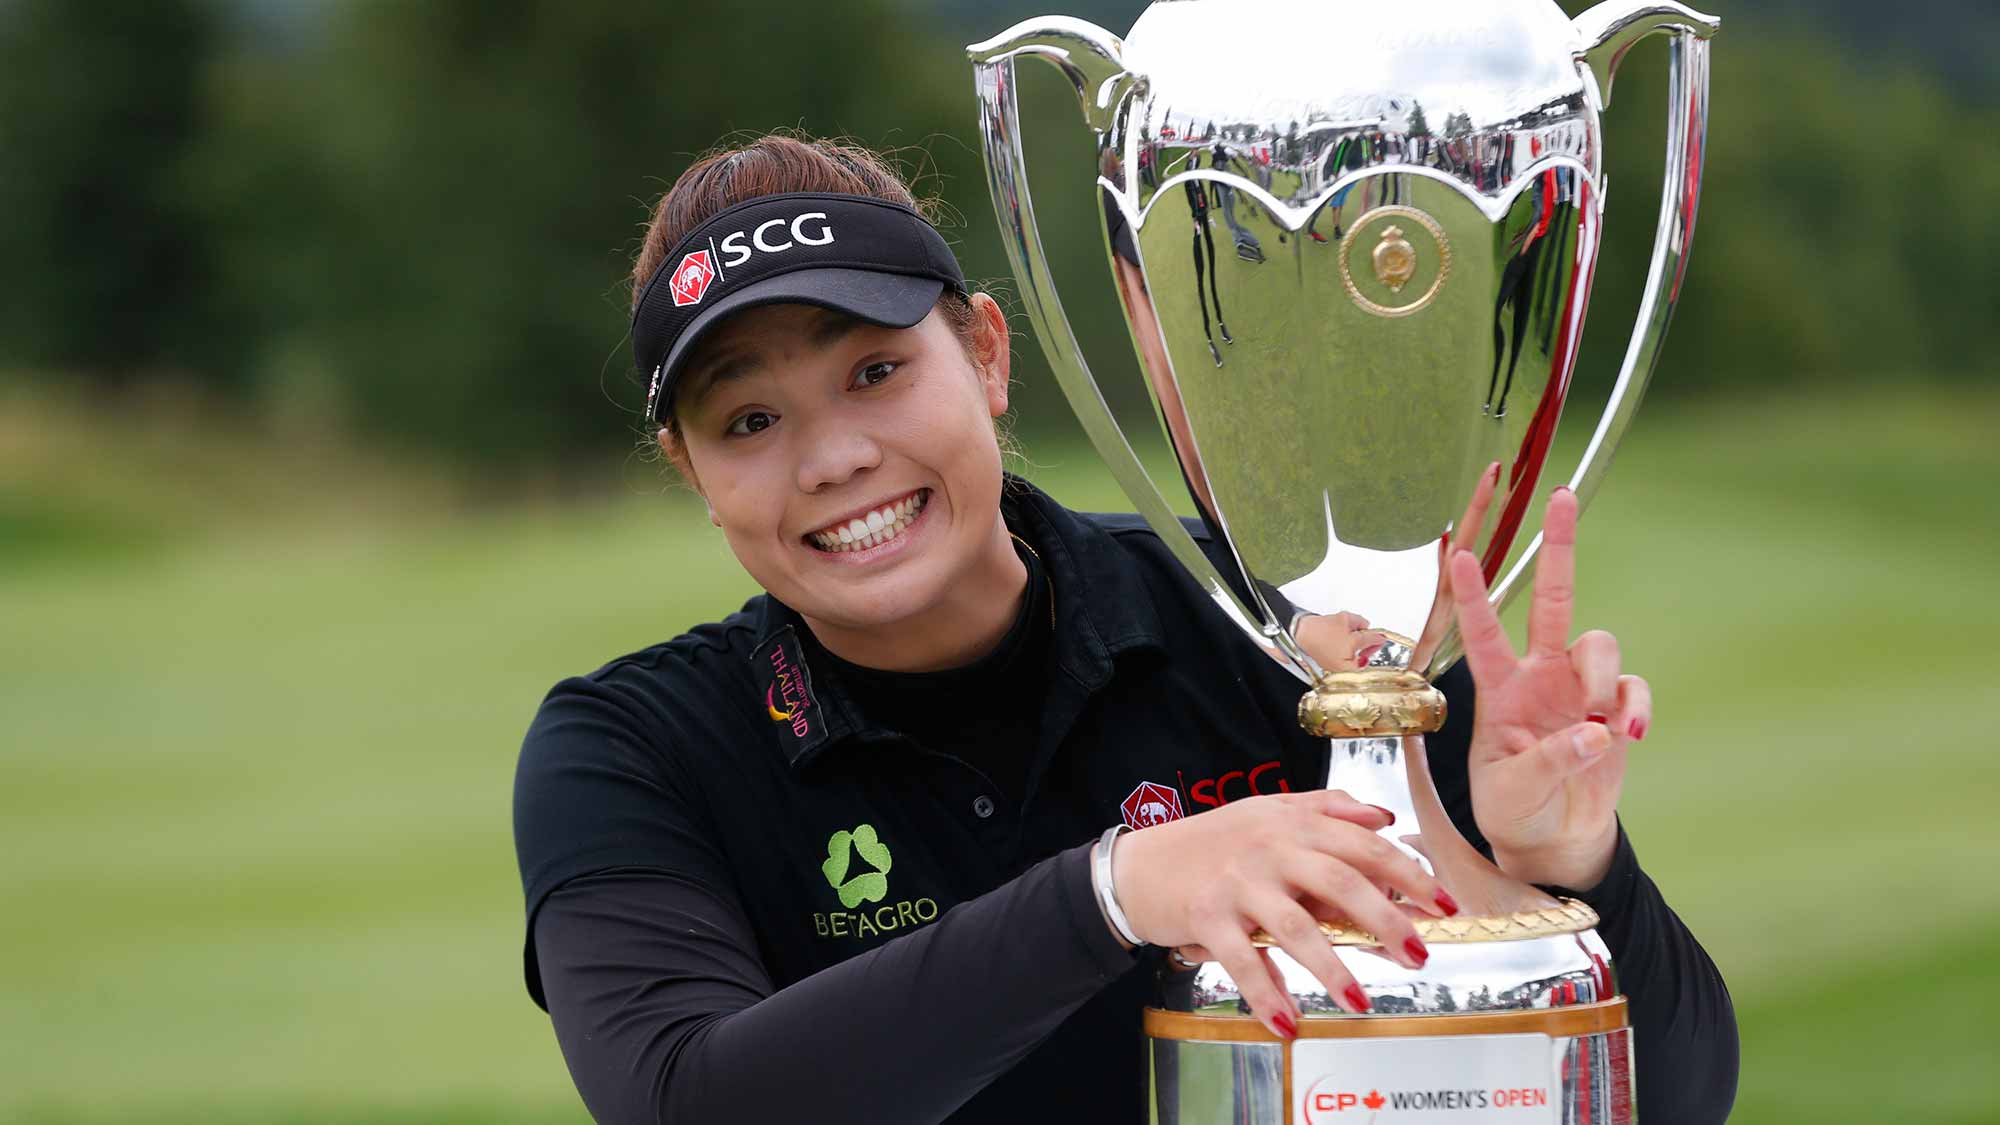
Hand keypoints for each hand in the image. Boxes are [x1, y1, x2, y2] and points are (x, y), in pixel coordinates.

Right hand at [1110, 791, 1456, 1038]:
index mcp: (1294, 822)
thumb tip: (1384, 818)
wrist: (1141, 864)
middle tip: (1418, 955)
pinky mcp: (1208, 917)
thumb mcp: (1270, 811)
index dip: (1408, 874)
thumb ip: (1328, 808)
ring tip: (1361, 1000)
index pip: (1364, 843)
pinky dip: (1267, 995)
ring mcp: (1239, 882)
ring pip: (1296, 926)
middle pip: (1340, 881)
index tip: (1442, 904)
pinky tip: (1288, 1023)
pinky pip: (1244, 962)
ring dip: (1333, 967)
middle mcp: (1270, 848)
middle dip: (1386, 921)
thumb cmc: (1214, 842)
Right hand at [1293, 610, 1386, 670]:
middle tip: (1372, 639)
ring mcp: (1337, 667)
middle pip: (1364, 656)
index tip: (1382, 636)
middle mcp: (1345, 662)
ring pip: (1355, 661)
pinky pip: (1345, 662)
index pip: (1369, 641)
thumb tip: (1365, 626)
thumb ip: (1359, 622)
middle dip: (1368, 647)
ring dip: (1359, 651)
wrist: (1300, 632)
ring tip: (1355, 640)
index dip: (1377, 637)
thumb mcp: (1344, 618)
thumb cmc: (1320, 628)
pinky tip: (1345, 645)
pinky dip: (1348, 655)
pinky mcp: (1330, 667)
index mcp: (1351, 648)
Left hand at [1446, 487, 1651, 889]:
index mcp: (1498, 690)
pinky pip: (1632, 689)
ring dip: (1600, 672)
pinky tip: (1629, 734)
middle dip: (1559, 546)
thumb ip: (1551, 759)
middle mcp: (1539, 676)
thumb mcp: (1515, 791)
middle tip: (1562, 495)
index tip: (1458, 555)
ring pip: (1598, 643)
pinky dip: (1635, 707)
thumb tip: (1597, 730)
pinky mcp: (1615, 710)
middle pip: (1553, 600)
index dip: (1473, 596)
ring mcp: (1579, 689)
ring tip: (1600, 720)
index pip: (1482, 634)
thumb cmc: (1515, 809)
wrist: (1552, 839)